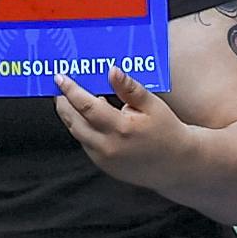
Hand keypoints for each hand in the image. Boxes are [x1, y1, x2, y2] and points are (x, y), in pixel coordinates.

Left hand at [53, 68, 195, 189]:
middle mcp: (109, 146)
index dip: (71, 91)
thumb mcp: (152, 105)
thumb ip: (129, 88)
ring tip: (68, 99)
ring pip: (77, 133)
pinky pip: (85, 143)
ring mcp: (104, 159)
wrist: (177, 164)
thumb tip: (112, 71)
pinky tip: (86, 116)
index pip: (87, 106)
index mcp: (121, 128)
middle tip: (58, 87)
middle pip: (74, 121)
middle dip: (63, 103)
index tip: (60, 77)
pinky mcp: (104, 166)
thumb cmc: (167, 131)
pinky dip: (81, 128)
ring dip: (70, 115)